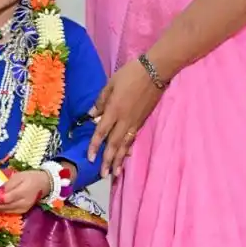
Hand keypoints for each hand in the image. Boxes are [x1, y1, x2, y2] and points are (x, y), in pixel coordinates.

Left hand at [0, 168, 52, 214]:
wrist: (44, 184)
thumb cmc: (30, 177)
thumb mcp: (19, 176)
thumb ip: (7, 184)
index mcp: (22, 192)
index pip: (6, 198)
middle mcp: (23, 203)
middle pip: (4, 206)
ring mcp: (23, 209)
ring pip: (6, 210)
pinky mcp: (23, 211)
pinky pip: (9, 212)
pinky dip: (1, 209)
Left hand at [87, 58, 164, 178]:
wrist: (155, 71)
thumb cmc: (130, 74)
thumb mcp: (111, 84)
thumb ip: (100, 101)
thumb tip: (91, 115)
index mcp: (114, 110)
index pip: (102, 132)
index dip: (95, 146)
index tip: (90, 158)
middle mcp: (124, 120)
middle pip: (114, 144)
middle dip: (108, 160)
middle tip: (103, 175)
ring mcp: (135, 122)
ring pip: (125, 144)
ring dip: (119, 159)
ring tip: (115, 173)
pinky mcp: (142, 121)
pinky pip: (133, 138)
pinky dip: (128, 149)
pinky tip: (125, 156)